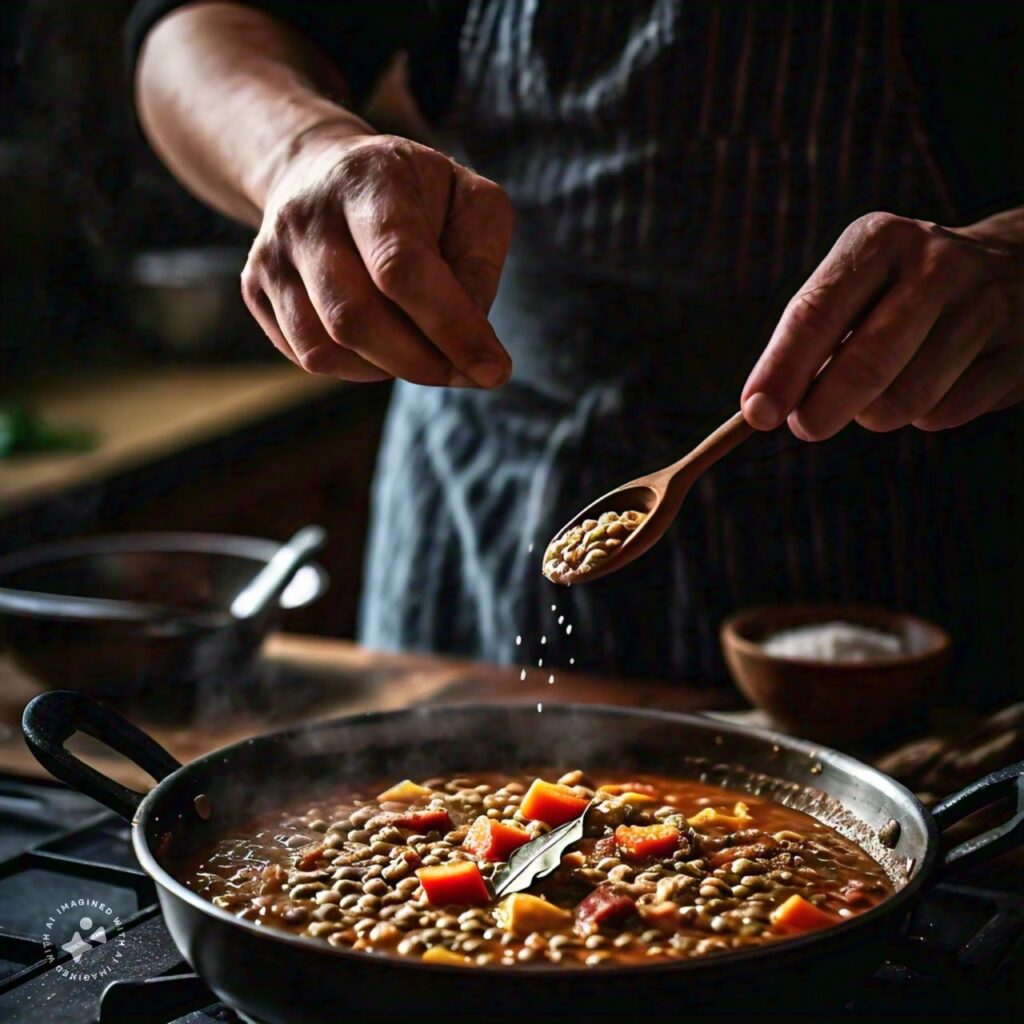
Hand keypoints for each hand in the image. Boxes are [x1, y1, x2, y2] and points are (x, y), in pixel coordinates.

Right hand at [241, 128, 513, 386]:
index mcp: (368, 181)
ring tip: (426, 352)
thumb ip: (480, 264)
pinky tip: (385, 346)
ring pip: (325, 347)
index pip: (401, 267)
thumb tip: (472, 342)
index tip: (494, 370)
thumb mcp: (470, 202)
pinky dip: (358, 368)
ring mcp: (272, 255)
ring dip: (389, 368)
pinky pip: (308, 356)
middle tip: (464, 371)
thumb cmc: (416, 194)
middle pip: (355, 318)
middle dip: (421, 362)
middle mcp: (306, 216)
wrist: (322, 169)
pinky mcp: (255, 290)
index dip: (450, 327)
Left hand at [741, 211, 1023, 438]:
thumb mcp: (857, 283)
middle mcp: (936, 267)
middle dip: (823, 408)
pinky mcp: (1016, 354)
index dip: (782, 369)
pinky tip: (931, 386)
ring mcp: (985, 308)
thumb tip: (762, 406)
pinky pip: (946, 413)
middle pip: (866, 362)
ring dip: (875, 414)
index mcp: (881, 242)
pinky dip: (923, 416)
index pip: (818, 312)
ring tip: (876, 395)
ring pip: (906, 399)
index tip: (757, 412)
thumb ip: (810, 337)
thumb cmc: (903, 289)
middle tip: (806, 426)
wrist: (1017, 269)